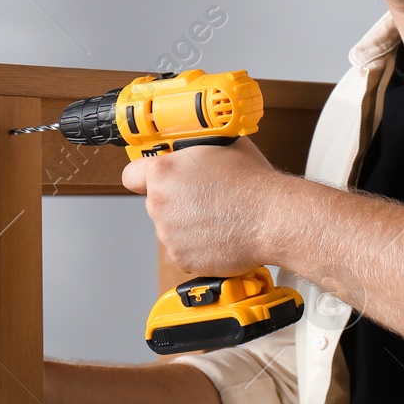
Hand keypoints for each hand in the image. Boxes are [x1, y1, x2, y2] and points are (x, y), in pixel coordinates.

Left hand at [120, 134, 284, 274]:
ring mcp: (168, 234)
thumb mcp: (221, 145)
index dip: (144, 175)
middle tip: (203, 197)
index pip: (131, 175)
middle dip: (175, 200)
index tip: (151, 178)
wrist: (272, 219)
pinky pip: (183, 250)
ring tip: (217, 217)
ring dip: (186, 224)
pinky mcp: (181, 258)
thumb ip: (195, 149)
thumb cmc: (252, 183)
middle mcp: (159, 204)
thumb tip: (193, 146)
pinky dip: (198, 246)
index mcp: (163, 173)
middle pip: (156, 202)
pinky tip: (219, 234)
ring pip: (170, 228)